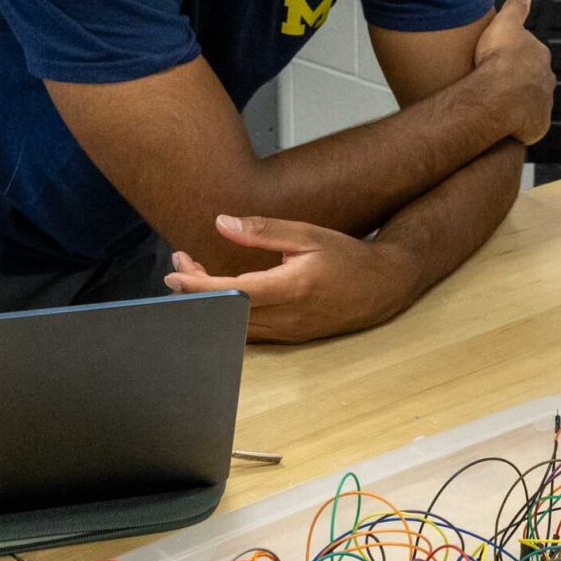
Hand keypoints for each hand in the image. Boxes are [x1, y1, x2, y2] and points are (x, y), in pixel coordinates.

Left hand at [163, 213, 415, 342]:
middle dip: (196, 292)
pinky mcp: (288, 338)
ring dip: (210, 303)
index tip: (177, 272)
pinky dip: (227, 314)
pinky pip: (249, 331)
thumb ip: (263, 231)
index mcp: (291, 287)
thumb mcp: (307, 234)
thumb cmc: (347, 257)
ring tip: (193, 276)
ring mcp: (287, 332)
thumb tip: (222, 222)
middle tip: (180, 266)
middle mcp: (287, 317)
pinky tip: (220, 293)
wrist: (383, 287)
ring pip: (234, 326)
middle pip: (226, 313)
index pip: (233, 291)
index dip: (199, 286)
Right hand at [472, 0, 554, 145]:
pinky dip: (520, 125)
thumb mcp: (505, 23)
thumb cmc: (498, 61)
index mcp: (539, 56)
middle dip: (522, 83)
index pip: (533, 55)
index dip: (518, 58)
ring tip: (501, 106)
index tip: (504, 62)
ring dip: (521, 105)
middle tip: (501, 85)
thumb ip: (516, 7)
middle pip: (535, 81)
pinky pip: (530, 126)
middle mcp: (546, 80)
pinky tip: (506, 124)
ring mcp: (543, 105)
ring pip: (533, 104)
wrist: (496, 96)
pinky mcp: (538, 126)